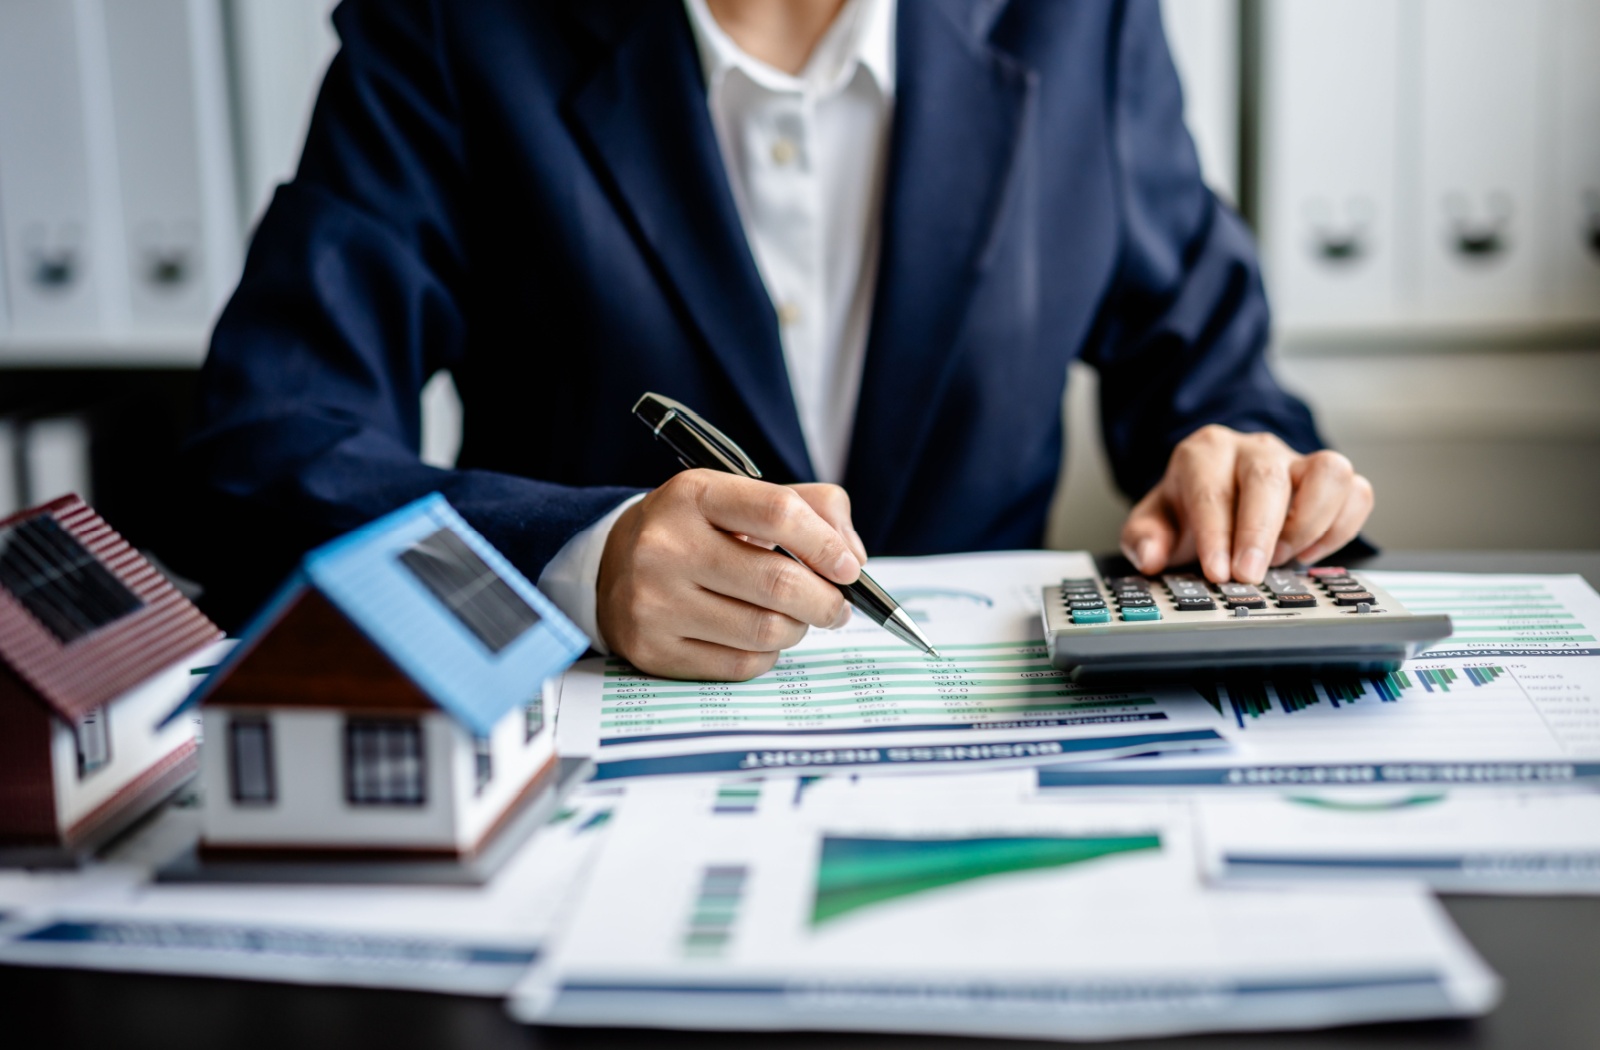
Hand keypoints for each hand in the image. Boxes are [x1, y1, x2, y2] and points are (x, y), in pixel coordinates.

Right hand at [596, 470, 867, 680]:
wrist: (612, 565)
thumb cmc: (698, 530)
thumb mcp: (741, 499)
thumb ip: (811, 508)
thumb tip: (852, 558)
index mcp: (693, 495)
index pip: (778, 512)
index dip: (827, 544)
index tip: (849, 567)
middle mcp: (665, 546)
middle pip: (779, 583)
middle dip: (826, 601)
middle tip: (837, 606)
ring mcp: (654, 602)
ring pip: (765, 630)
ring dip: (798, 629)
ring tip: (796, 619)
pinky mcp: (653, 650)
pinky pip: (741, 664)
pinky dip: (767, 654)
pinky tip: (760, 637)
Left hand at [1119, 425, 1373, 583]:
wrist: (1219, 490)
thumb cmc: (1190, 508)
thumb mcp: (1155, 521)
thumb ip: (1143, 538)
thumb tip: (1150, 557)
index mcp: (1206, 452)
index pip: (1212, 490)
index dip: (1216, 534)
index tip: (1218, 571)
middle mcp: (1255, 448)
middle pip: (1268, 479)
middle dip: (1259, 533)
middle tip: (1248, 575)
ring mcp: (1297, 459)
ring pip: (1328, 472)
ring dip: (1309, 523)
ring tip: (1282, 557)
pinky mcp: (1329, 478)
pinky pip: (1356, 493)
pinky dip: (1341, 528)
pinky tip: (1308, 553)